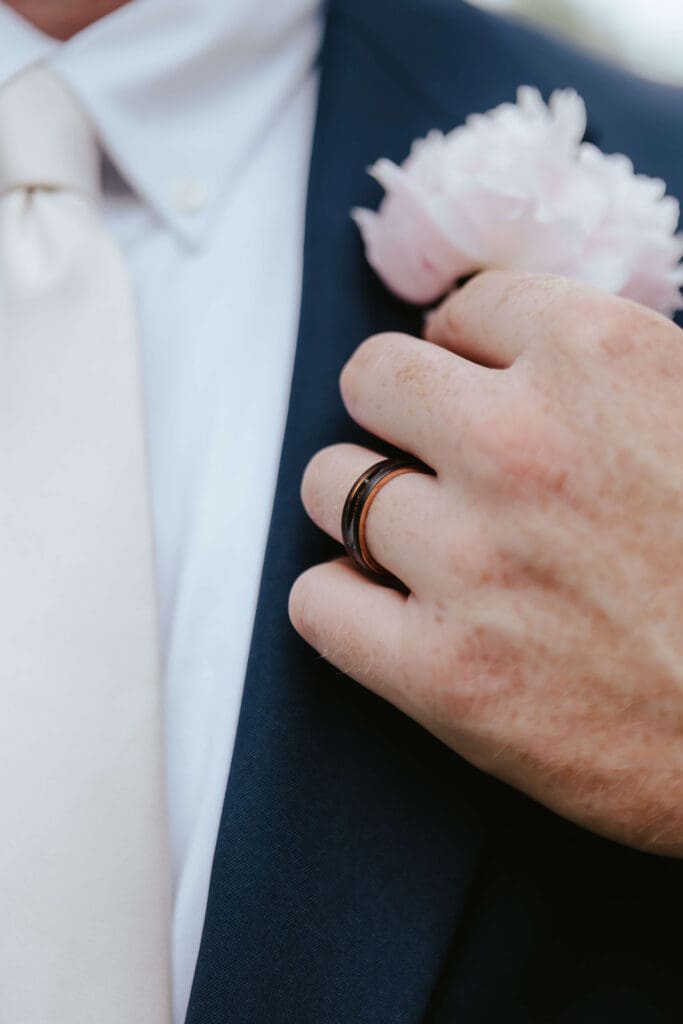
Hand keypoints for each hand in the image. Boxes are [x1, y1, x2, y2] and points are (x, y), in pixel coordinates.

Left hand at [289, 270, 682, 855]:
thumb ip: (614, 363)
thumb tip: (513, 342)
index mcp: (603, 358)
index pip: (465, 306)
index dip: (470, 350)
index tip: (480, 385)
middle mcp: (521, 445)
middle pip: (372, 378)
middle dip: (399, 410)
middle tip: (435, 455)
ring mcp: (471, 560)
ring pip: (331, 485)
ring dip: (364, 504)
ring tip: (417, 540)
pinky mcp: (443, 673)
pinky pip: (316, 602)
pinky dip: (343, 602)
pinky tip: (390, 612)